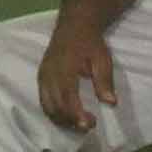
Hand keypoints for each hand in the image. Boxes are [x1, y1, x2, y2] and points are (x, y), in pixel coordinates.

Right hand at [34, 12, 123, 136]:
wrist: (74, 25)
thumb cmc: (90, 43)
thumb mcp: (102, 59)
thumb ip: (104, 81)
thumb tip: (111, 102)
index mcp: (65, 69)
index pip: (67, 97)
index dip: (76, 114)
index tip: (89, 125)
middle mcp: (50, 74)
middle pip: (55, 106)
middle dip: (71, 121)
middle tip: (89, 126)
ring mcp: (43, 76)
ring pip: (47, 106)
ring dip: (62, 120)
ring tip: (79, 123)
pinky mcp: (41, 78)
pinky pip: (43, 101)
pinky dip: (54, 113)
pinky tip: (67, 116)